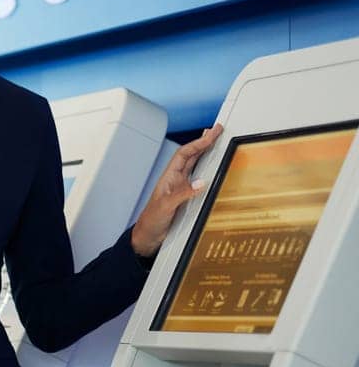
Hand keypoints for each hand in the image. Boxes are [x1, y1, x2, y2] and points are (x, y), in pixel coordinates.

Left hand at [131, 124, 223, 256]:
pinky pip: (199, 177)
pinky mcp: (186, 196)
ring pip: (195, 164)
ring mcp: (181, 187)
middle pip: (191, 155)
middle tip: (218, 130)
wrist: (148, 236)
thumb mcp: (166, 207)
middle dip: (205, 141)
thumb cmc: (151, 221)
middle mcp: (175, 180)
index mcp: (169, 178)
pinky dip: (207, 168)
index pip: (185, 154)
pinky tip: (212, 165)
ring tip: (215, 140)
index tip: (212, 133)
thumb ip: (182, 195)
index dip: (198, 142)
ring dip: (205, 152)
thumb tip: (200, 182)